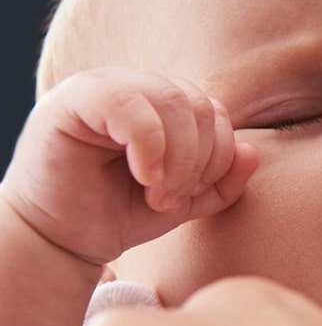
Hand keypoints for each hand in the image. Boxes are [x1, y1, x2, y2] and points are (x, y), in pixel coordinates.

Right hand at [1, 67, 258, 264]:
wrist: (63, 238)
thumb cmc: (120, 214)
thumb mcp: (185, 202)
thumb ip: (222, 181)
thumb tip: (253, 152)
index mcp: (164, 106)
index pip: (215, 113)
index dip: (217, 158)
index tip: (190, 196)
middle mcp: (136, 88)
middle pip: (200, 105)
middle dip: (199, 161)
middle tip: (172, 198)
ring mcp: (104, 87)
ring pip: (174, 100)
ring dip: (177, 158)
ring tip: (157, 194)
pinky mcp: (74, 99)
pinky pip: (130, 105)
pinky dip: (150, 146)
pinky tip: (143, 177)